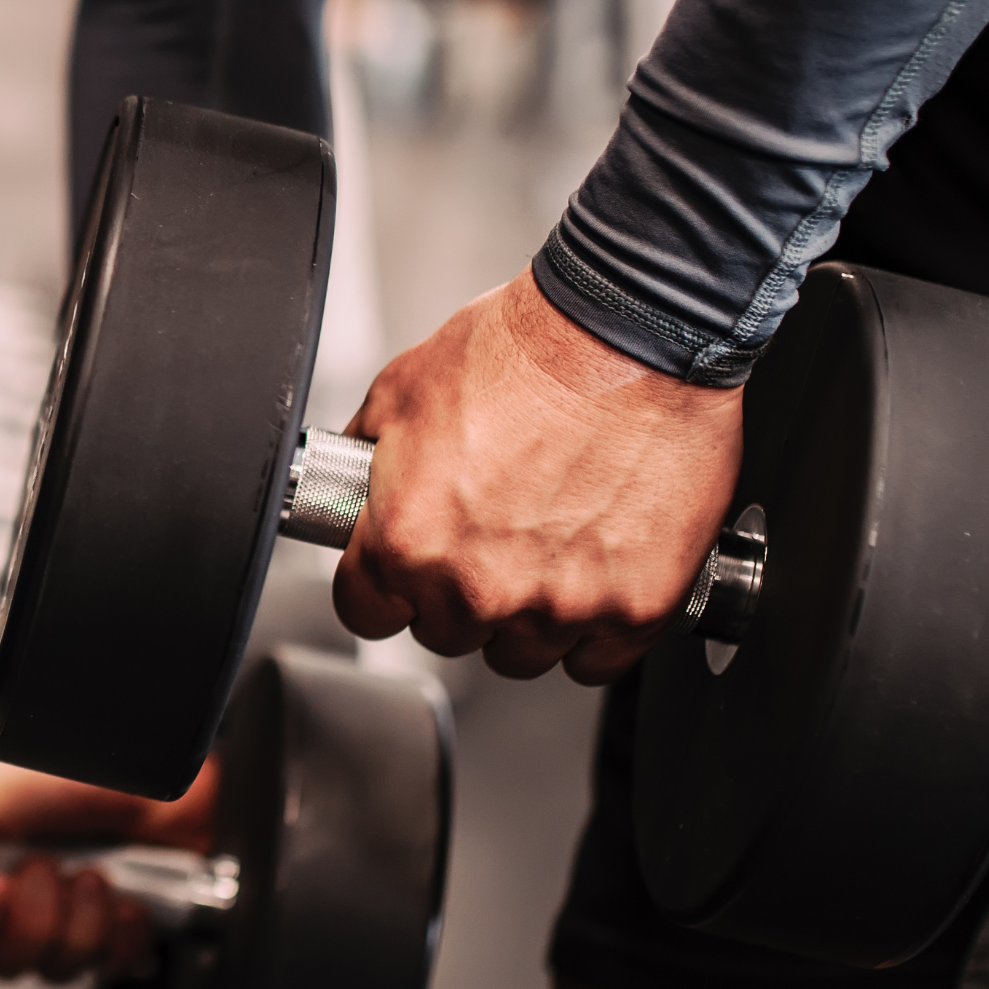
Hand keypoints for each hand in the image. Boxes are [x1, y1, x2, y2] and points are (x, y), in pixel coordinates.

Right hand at [0, 744, 221, 983]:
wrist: (166, 767)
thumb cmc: (80, 757)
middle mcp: (16, 889)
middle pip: (2, 960)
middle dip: (34, 916)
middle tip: (51, 866)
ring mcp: (69, 909)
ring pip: (57, 967)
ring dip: (81, 920)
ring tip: (93, 873)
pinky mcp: (117, 923)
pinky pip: (110, 965)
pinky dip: (122, 932)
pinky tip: (125, 897)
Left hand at [334, 268, 741, 685]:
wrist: (630, 331)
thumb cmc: (527, 347)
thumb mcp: (404, 387)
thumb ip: (368, 457)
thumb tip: (353, 481)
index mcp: (409, 541)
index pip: (367, 613)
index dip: (383, 585)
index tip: (403, 568)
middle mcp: (480, 587)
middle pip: (447, 634)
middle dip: (460, 592)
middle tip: (492, 531)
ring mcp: (561, 606)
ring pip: (523, 654)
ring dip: (528, 614)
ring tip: (549, 544)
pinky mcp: (635, 608)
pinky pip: (598, 658)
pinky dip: (598, 624)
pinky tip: (598, 568)